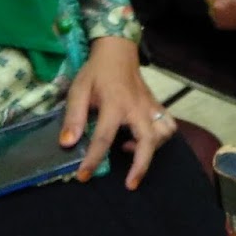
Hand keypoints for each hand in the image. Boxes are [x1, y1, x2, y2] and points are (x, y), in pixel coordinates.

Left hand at [61, 35, 171, 190]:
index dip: (93, 160)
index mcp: (114, 104)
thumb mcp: (79, 90)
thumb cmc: (96, 72)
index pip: (104, 138)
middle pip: (147, 140)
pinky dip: (161, 137)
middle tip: (130, 184)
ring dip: (152, 148)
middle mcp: (136, 107)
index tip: (83, 177)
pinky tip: (142, 139)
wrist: (118, 51)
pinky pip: (168, 124)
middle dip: (141, 165)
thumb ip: (73, 117)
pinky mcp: (157, 105)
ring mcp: (150, 106)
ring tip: (131, 151)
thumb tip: (67, 144)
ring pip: (164, 132)